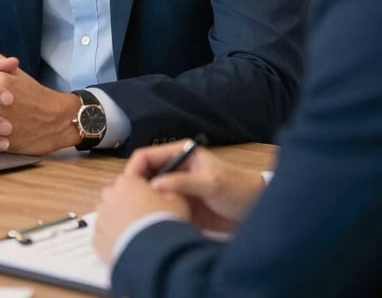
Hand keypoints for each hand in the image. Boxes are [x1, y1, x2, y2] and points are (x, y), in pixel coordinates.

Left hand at [93, 174, 189, 261]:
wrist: (154, 254)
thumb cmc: (164, 224)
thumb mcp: (177, 201)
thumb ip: (168, 191)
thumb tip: (163, 191)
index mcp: (127, 182)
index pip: (131, 180)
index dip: (142, 191)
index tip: (151, 202)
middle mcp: (109, 196)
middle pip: (116, 196)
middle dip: (126, 204)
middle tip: (142, 218)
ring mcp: (101, 218)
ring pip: (107, 216)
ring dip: (117, 221)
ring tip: (135, 234)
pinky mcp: (97, 240)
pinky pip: (103, 236)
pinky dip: (112, 240)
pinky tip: (126, 246)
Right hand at [124, 143, 264, 231]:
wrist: (255, 210)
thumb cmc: (236, 189)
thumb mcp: (210, 183)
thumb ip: (184, 182)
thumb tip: (155, 186)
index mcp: (179, 155)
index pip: (146, 156)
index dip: (133, 170)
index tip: (126, 188)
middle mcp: (174, 170)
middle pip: (144, 175)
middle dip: (134, 188)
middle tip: (126, 206)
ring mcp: (176, 189)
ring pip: (150, 194)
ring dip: (143, 203)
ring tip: (136, 218)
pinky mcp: (180, 207)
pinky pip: (160, 209)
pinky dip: (154, 215)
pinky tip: (150, 226)